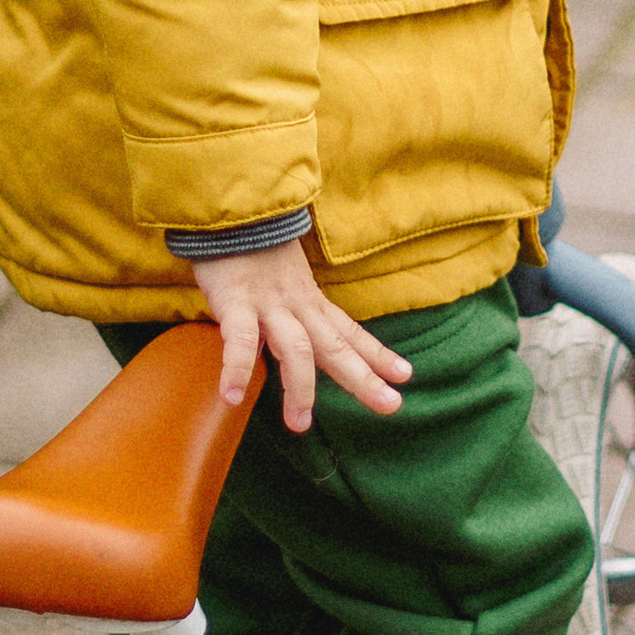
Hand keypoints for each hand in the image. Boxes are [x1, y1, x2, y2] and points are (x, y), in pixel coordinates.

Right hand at [190, 241, 411, 429]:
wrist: (229, 210)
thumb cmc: (251, 247)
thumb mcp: (285, 278)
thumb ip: (294, 305)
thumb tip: (302, 333)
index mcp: (310, 301)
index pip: (350, 332)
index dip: (378, 354)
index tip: (406, 375)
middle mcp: (298, 306)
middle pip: (336, 347)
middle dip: (363, 378)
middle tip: (391, 406)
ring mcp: (269, 305)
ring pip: (296, 349)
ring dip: (300, 387)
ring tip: (300, 424)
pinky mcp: (236, 303)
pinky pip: (240, 340)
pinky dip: (238, 368)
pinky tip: (232, 396)